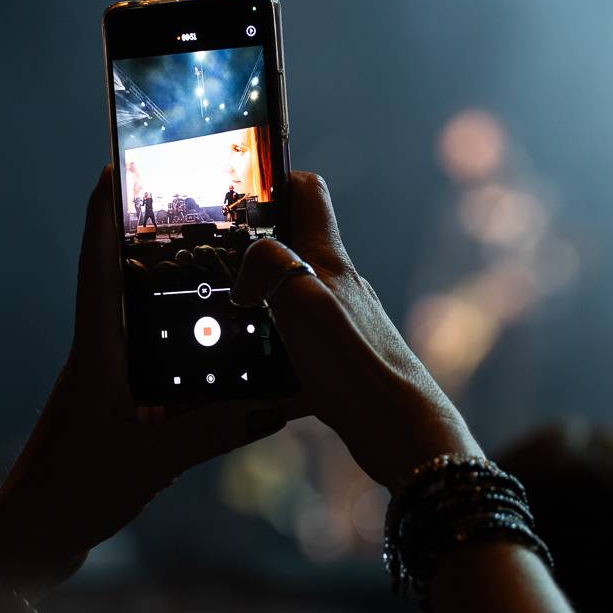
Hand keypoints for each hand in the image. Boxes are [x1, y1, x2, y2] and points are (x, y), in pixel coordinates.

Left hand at [0, 166, 303, 597]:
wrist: (27, 542)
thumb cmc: (71, 494)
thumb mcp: (149, 460)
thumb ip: (212, 431)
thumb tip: (276, 404)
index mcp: (95, 354)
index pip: (97, 268)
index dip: (103, 215)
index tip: (115, 167)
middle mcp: (97, 357)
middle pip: (120, 283)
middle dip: (146, 242)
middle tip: (190, 208)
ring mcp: (104, 383)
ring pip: (138, 323)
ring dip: (166, 294)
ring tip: (214, 268)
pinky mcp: (114, 410)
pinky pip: (152, 365)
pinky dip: (181, 350)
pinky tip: (215, 355)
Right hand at [231, 172, 481, 487]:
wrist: (401, 433)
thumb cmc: (355, 365)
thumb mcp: (301, 302)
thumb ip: (268, 266)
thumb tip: (246, 274)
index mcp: (328, 261)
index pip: (309, 192)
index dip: (277, 179)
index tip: (241, 189)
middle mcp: (337, 286)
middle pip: (294, 248)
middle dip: (253, 250)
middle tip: (211, 265)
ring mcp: (340, 326)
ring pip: (291, 302)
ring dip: (259, 306)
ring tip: (222, 322)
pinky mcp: (338, 365)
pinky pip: (295, 351)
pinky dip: (271, 360)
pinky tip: (252, 384)